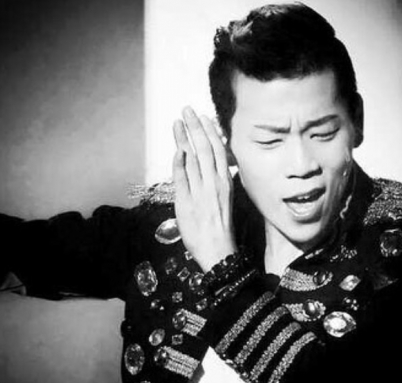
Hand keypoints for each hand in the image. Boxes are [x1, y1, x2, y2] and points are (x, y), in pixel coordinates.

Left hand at [172, 107, 236, 271]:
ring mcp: (201, 192)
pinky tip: (175, 149)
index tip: (203, 117)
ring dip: (183, 139)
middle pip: (205, 148)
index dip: (211, 132)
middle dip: (195, 127)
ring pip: (192, 158)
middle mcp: (215, 184)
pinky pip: (181, 177)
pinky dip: (178, 162)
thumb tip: (209, 165)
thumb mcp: (224, 201)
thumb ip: (216, 182)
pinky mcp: (187, 202)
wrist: (219, 252)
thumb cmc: (221, 229)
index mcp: (226, 183)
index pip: (220, 151)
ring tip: (177, 123)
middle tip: (187, 110)